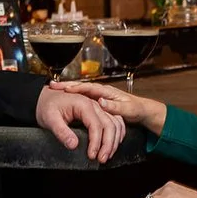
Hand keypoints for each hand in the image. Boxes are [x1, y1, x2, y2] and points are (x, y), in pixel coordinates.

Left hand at [35, 83, 125, 161]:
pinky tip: (114, 144)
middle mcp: (94, 104)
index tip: (91, 156)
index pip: (97, 125)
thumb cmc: (47, 106)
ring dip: (114, 141)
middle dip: (108, 144)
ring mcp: (98, 108)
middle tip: (102, 159)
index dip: (96, 143)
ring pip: (115, 123)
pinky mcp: (98, 112)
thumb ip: (61, 132)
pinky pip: (115, 120)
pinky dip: (118, 133)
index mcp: (83, 104)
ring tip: (107, 155)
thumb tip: (73, 145)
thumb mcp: (49, 119)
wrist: (45, 98)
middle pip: (110, 125)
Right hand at [45, 79, 166, 133]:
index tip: (64, 88)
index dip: (76, 87)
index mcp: (108, 92)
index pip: (89, 87)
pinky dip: (73, 97)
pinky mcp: (99, 105)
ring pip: (81, 92)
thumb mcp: (129, 109)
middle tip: (52, 85)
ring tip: (53, 88)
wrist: (144, 112)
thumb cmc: (137, 109)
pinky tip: (64, 98)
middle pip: (81, 87)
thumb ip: (115, 106)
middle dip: (67, 85)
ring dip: (67, 89)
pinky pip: (83, 100)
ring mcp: (99, 98)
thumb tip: (100, 102)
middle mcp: (102, 92)